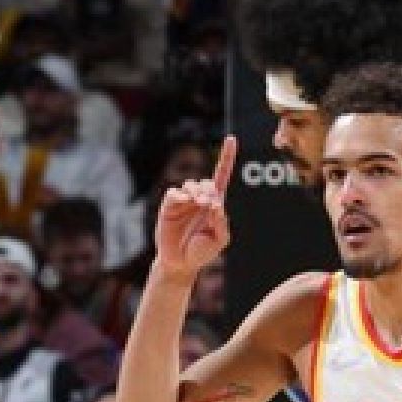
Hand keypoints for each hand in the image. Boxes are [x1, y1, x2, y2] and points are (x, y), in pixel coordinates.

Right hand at [154, 135, 235, 278]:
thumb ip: (221, 222)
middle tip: (209, 205)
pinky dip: (182, 196)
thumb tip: (215, 203)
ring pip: (191, 184)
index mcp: (215, 203)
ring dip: (197, 193)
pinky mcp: (170, 205)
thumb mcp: (219, 239)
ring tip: (199, 205)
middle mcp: (200, 198)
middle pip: (207, 181)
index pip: (222, 175)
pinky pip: (175, 193)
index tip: (231, 139)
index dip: (227, 157)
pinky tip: (185, 203)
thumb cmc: (202, 251)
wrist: (180, 263)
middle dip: (210, 191)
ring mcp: (184, 201)